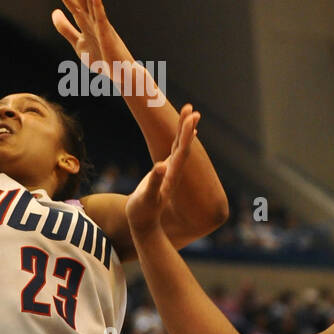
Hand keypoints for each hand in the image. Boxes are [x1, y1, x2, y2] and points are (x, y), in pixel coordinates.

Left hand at [50, 0, 131, 89]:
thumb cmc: (102, 59)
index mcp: (84, 19)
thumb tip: (54, 11)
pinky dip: (97, 2)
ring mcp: (100, 24)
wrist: (121, 75)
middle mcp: (92, 17)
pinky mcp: (106, 33)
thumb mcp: (78, 43)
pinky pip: (100, 15)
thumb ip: (66, 28)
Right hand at [126, 105, 199, 234]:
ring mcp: (170, 171)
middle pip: (183, 144)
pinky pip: (175, 152)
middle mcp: (174, 171)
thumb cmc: (143, 212)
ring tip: (190, 113)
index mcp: (171, 174)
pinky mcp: (165, 173)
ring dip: (184, 130)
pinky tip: (184, 136)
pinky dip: (180, 141)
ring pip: (180, 146)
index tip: (190, 116)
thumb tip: (160, 166)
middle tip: (190, 108)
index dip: (186, 133)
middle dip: (186, 126)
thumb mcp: (147, 198)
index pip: (181, 150)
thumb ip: (154, 182)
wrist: (145, 225)